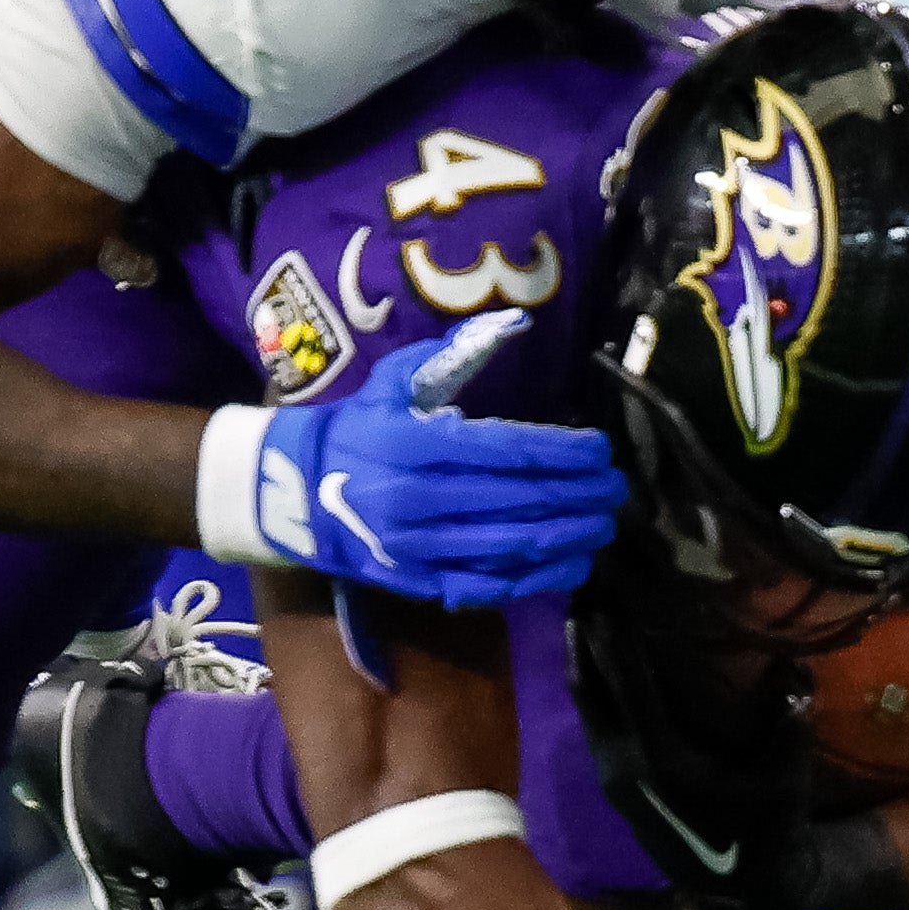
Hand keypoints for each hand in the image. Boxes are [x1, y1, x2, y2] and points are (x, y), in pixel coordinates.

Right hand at [241, 326, 627, 605]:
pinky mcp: (417, 580)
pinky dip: (535, 578)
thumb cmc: (356, 428)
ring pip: (509, 547)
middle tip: (617, 489)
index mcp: (416, 443)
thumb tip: (513, 324)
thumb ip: (452, 354)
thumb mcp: (392, 381)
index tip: (600, 450)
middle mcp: (419, 497)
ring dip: (567, 537)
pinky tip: (571, 564)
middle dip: (577, 496)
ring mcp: (418, 546)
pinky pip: (487, 584)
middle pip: (517, 500)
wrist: (291, 492)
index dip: (560, 452)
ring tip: (604, 524)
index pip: (505, 449)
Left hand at [568, 571, 812, 909]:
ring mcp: (611, 772)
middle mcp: (624, 766)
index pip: (630, 688)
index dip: (616, 639)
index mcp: (662, 764)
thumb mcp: (787, 781)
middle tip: (582, 577)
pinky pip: (589, 713)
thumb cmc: (767, 829)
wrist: (737, 885)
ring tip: (578, 598)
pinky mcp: (611, 775)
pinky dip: (587, 675)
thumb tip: (790, 669)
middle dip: (586, 632)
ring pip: (584, 700)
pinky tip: (588, 645)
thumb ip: (788, 726)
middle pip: (592, 686)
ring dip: (580, 650)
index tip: (607, 591)